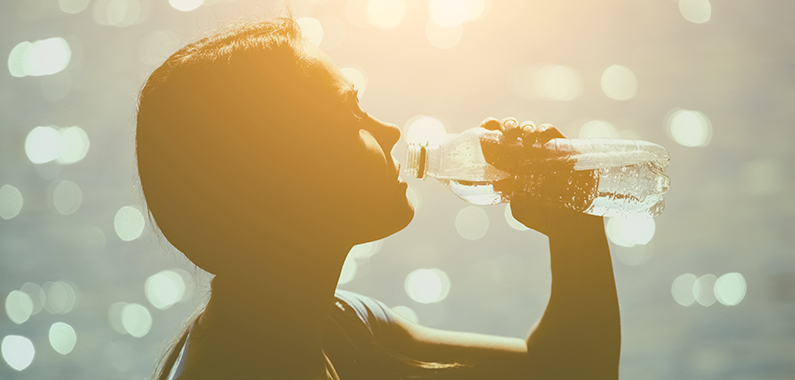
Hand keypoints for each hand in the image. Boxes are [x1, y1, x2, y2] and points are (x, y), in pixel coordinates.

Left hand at [479, 117, 600, 236]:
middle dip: (508, 126)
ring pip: (530, 129)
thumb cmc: (545, 216)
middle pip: (512, 130)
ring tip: (525, 138)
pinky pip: (551, 133)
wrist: (572, 220)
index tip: (484, 128)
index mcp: (509, 164)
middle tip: (507, 135)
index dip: (489, 128)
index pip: (495, 140)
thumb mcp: (528, 215)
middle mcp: (524, 154)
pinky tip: (539, 137)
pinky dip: (544, 131)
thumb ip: (520, 208)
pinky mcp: (561, 149)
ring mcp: (542, 150)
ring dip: (525, 128)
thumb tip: (518, 195)